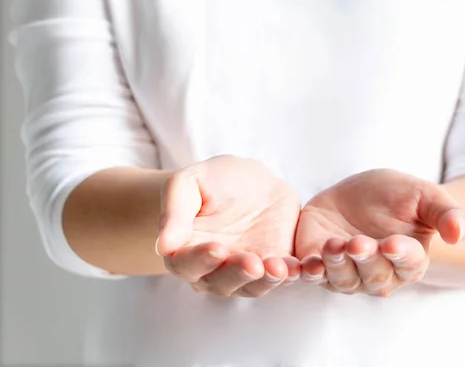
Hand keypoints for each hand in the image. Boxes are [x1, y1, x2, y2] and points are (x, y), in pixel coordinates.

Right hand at [156, 155, 300, 297]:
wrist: (248, 180)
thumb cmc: (211, 182)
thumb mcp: (188, 183)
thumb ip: (175, 212)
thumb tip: (163, 245)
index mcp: (185, 251)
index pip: (187, 264)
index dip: (201, 259)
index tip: (216, 248)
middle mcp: (214, 270)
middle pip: (221, 282)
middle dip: (237, 274)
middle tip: (252, 263)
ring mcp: (246, 271)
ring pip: (253, 285)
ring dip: (266, 280)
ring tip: (278, 268)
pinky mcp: (276, 266)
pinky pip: (282, 276)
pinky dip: (290, 274)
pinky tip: (298, 267)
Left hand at [295, 169, 464, 295]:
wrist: (359, 194)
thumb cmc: (397, 196)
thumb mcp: (424, 196)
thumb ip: (446, 214)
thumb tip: (462, 234)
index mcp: (409, 259)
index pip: (409, 263)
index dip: (401, 255)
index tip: (393, 243)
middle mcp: (378, 273)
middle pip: (374, 276)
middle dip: (366, 260)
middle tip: (359, 242)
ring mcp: (346, 272)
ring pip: (343, 279)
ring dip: (337, 266)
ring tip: (334, 245)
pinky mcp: (318, 263)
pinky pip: (313, 275)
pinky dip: (309, 273)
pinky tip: (306, 265)